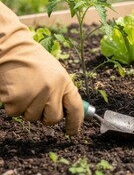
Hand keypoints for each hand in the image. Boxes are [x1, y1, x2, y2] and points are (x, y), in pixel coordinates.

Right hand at [0, 2, 83, 134]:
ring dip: (26, 108)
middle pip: (53, 118)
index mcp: (65, 82)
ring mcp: (35, 95)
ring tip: (24, 88)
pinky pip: (15, 112)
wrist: (12, 49)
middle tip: (37, 103)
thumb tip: (68, 113)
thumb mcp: (55, 73)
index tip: (72, 131)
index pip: (76, 108)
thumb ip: (61, 91)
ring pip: (32, 117)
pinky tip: (14, 89)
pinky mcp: (18, 98)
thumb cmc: (33, 61)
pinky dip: (12, 105)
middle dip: (45, 116)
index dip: (75, 122)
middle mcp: (53, 90)